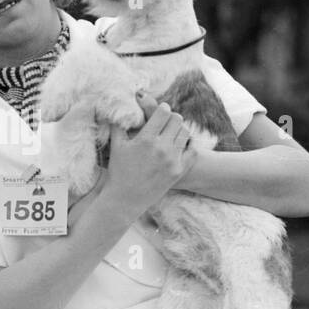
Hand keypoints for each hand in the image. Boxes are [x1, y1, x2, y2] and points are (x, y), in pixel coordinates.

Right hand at [104, 101, 191, 215]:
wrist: (125, 200)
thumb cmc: (118, 171)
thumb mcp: (115, 146)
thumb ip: (118, 125)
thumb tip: (119, 109)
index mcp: (146, 140)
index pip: (163, 112)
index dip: (162, 108)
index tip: (160, 110)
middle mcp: (161, 148)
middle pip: (177, 120)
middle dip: (171, 118)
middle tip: (166, 122)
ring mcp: (172, 160)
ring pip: (185, 133)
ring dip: (179, 130)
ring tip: (172, 133)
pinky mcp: (179, 171)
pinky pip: (193, 150)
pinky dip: (188, 145)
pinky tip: (180, 145)